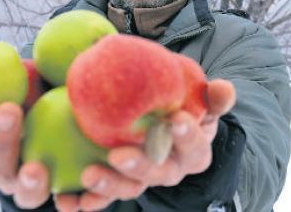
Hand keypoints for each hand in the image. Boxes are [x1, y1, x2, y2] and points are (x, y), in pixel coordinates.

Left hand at [53, 78, 236, 211]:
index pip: (196, 148)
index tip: (177, 119)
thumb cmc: (178, 102)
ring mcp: (142, 182)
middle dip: (140, 167)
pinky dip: (85, 201)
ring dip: (111, 186)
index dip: (189, 137)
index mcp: (194, 152)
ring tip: (88, 174)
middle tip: (119, 154)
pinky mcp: (116, 186)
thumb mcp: (198, 96)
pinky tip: (66, 199)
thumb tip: (225, 89)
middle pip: (159, 175)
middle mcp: (169, 171)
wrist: (152, 114)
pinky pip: (100, 199)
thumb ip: (212, 95)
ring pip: (130, 189)